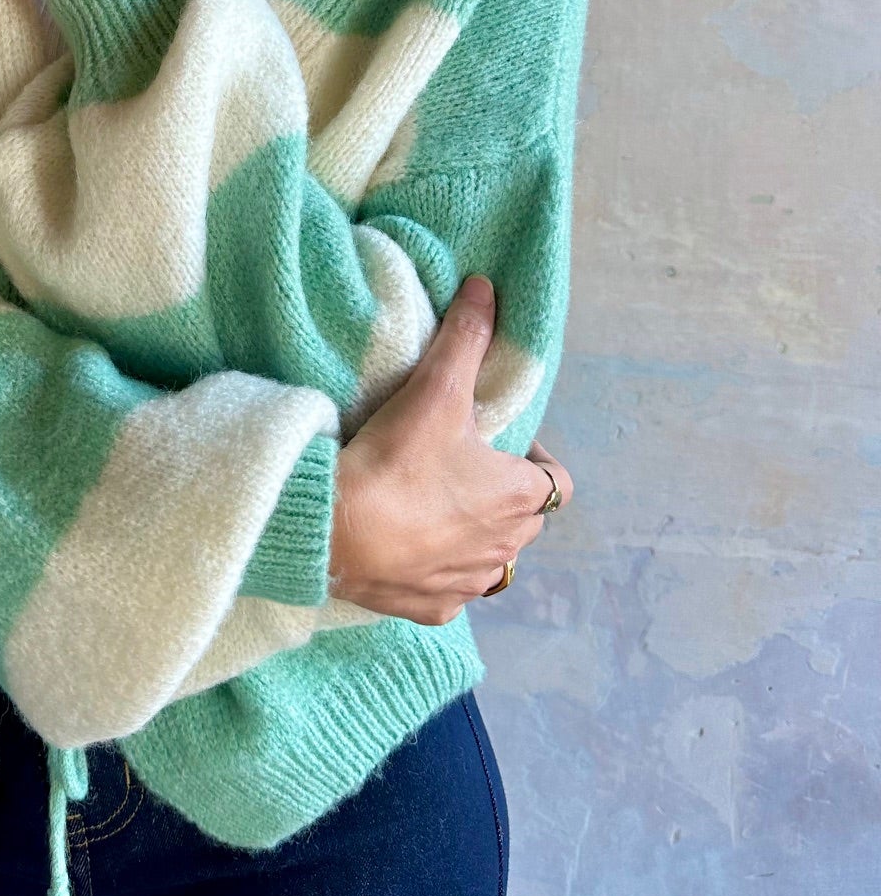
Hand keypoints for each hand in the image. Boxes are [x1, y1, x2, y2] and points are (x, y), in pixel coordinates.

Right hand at [327, 273, 572, 623]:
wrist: (337, 532)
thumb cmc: (397, 462)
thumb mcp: (435, 389)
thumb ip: (465, 337)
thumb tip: (487, 287)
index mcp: (519, 498)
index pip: (558, 483)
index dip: (538, 460)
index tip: (503, 441)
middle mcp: (505, 549)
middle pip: (523, 520)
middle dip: (502, 493)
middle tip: (459, 462)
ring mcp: (468, 584)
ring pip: (488, 560)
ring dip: (472, 535)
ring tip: (429, 503)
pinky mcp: (431, 608)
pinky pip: (447, 588)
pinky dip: (434, 569)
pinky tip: (403, 546)